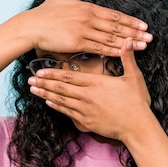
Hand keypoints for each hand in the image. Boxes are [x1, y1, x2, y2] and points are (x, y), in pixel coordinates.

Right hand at [25, 0, 152, 56]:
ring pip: (111, 38)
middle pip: (117, 27)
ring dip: (129, 43)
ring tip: (143, 47)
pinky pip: (99, 48)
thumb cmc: (44, 13)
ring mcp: (83, 30)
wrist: (31, 26)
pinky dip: (113, 51)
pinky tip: (124, 53)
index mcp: (87, 7)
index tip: (144, 26)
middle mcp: (88, 18)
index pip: (115, 15)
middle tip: (150, 38)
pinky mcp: (77, 42)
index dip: (131, 21)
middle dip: (135, 33)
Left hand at [28, 38, 152, 140]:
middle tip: (30, 79)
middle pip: (60, 89)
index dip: (53, 74)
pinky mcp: (86, 122)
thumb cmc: (137, 102)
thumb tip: (128, 40)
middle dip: (44, 83)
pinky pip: (68, 113)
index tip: (40, 70)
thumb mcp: (134, 77)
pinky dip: (57, 107)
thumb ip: (127, 57)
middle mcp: (87, 97)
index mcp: (96, 84)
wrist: (137, 127)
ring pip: (61, 101)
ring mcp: (85, 111)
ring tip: (34, 90)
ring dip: (46, 94)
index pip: (69, 77)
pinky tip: (49, 102)